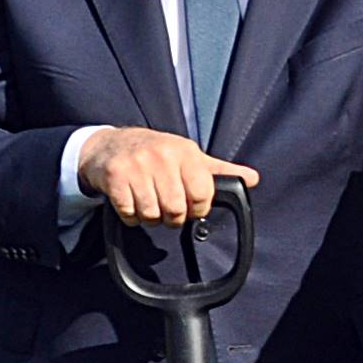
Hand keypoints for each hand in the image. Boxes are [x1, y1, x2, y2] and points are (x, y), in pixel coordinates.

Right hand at [79, 125, 254, 227]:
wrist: (110, 144)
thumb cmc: (155, 152)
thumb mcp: (189, 156)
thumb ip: (219, 171)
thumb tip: (253, 179)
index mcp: (185, 152)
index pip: (202, 193)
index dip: (198, 208)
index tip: (191, 206)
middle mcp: (161, 156)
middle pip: (176, 209)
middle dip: (173, 217)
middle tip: (167, 208)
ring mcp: (136, 166)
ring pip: (152, 215)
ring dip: (150, 218)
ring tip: (148, 203)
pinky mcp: (115, 177)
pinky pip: (129, 214)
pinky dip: (131, 216)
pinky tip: (131, 202)